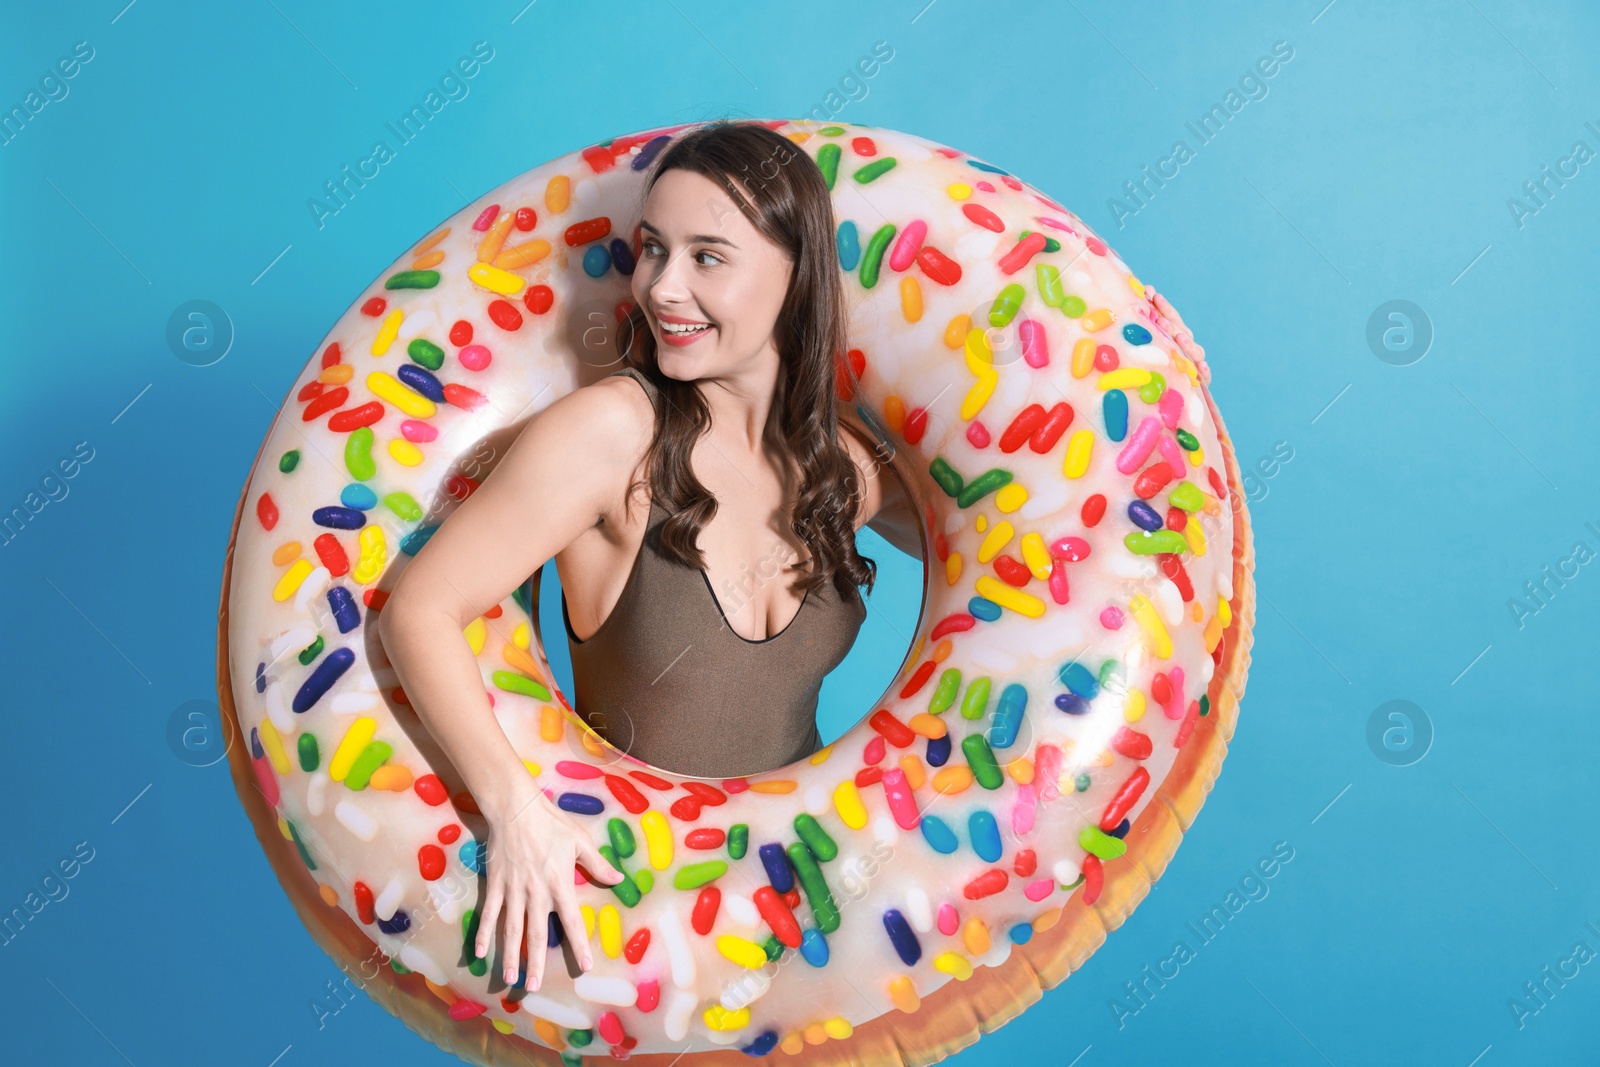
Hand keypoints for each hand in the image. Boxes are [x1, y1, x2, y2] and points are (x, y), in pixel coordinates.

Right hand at [475, 781, 624, 988]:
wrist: (516, 808)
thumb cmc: (552, 823)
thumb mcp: (581, 841)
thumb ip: (597, 864)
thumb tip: (618, 880)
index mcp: (559, 884)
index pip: (571, 921)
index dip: (578, 945)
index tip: (584, 966)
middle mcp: (536, 893)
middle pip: (536, 934)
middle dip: (537, 962)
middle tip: (535, 986)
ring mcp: (513, 890)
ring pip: (511, 929)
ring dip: (510, 955)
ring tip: (510, 977)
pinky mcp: (495, 884)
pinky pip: (489, 913)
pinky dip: (484, 932)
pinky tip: (479, 952)